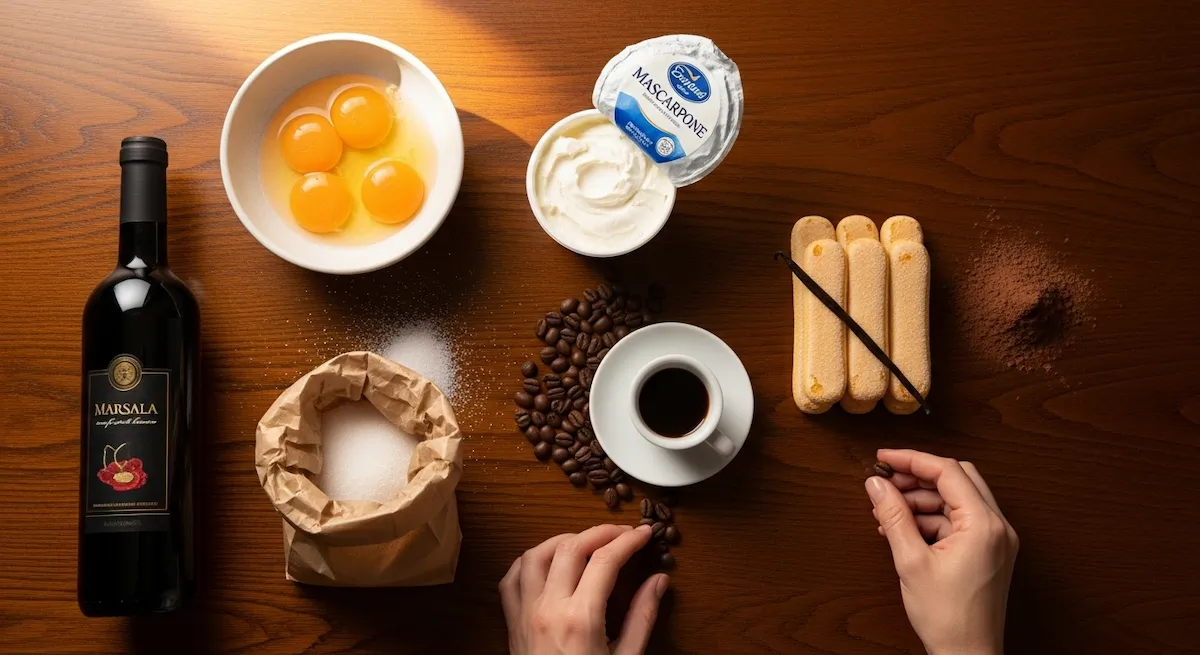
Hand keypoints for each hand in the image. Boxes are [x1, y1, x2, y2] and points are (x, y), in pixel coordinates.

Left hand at [500, 524, 669, 654]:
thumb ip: (642, 617)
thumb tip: (659, 580)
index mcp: (580, 619)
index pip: (605, 560)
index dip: (628, 541)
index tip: (645, 533)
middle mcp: (548, 609)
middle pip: (571, 547)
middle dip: (601, 532)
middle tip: (623, 534)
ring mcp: (525, 613)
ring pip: (536, 553)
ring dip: (563, 540)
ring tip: (587, 543)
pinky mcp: (511, 622)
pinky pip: (512, 577)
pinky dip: (530, 560)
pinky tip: (549, 562)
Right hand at [865, 449, 1018, 654]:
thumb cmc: (949, 618)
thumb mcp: (911, 562)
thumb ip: (893, 516)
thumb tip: (877, 485)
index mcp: (984, 525)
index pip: (947, 471)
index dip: (911, 460)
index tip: (884, 459)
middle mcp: (998, 527)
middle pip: (957, 478)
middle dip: (919, 477)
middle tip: (887, 482)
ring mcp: (997, 540)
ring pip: (958, 498)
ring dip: (924, 499)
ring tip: (890, 511)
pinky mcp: (990, 552)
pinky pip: (961, 520)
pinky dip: (933, 518)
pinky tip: (906, 530)